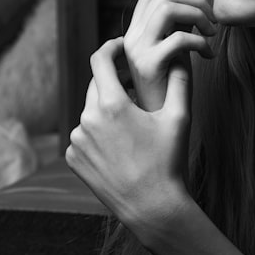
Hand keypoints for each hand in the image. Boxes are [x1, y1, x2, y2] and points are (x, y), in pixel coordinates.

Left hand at [66, 37, 192, 228]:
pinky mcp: (73, 157)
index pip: (101, 60)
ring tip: (132, 126)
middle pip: (96, 85)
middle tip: (135, 88)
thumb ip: (179, 82)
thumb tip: (181, 57)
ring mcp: (77, 140)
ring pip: (91, 112)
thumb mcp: (179, 119)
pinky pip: (84, 135)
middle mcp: (87, 119)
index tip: (120, 46)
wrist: (151, 207)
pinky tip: (119, 148)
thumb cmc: (167, 162)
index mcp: (112, 105)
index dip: (111, 48)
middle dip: (114, 83)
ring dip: (107, 111)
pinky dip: (98, 134)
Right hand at [124, 0, 214, 111]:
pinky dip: (201, 42)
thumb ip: (179, 24)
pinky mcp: (149, 66)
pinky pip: (178, 39)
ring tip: (211, 33)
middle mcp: (131, 37)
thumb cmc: (171, 87)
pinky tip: (209, 55)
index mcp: (135, 31)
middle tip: (213, 19)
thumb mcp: (174, 48)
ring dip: (198, 14)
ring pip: (168, 8)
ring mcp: (137, 50)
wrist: (159, 122)